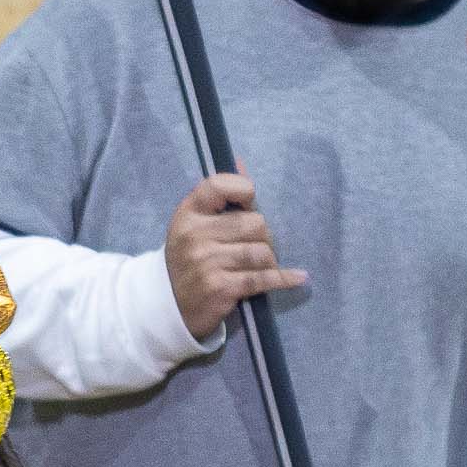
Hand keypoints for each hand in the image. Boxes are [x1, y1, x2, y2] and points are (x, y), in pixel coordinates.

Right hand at [162, 169, 302, 337]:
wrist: (169, 305)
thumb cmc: (189, 259)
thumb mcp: (194, 224)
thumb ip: (219, 196)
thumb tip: (241, 160)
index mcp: (188, 213)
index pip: (219, 185)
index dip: (243, 191)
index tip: (248, 203)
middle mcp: (194, 235)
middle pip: (254, 223)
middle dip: (263, 236)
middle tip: (255, 246)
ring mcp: (206, 262)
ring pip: (262, 252)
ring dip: (268, 260)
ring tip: (260, 266)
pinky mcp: (220, 288)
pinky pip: (263, 278)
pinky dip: (284, 278)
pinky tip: (297, 278)